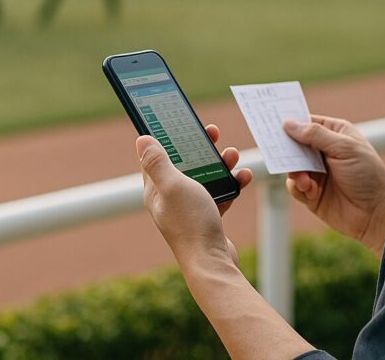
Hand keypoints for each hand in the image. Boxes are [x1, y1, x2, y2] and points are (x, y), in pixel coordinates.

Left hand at [137, 124, 252, 265]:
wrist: (212, 263)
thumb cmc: (191, 224)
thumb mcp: (173, 185)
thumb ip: (158, 162)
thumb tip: (141, 138)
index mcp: (156, 190)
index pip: (158, 156)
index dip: (169, 137)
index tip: (182, 122)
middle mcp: (170, 199)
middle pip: (185, 164)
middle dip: (201, 147)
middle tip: (213, 133)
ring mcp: (189, 209)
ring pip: (206, 177)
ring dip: (221, 164)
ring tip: (233, 156)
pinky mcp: (207, 218)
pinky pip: (220, 193)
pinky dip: (232, 184)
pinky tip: (243, 177)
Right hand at [284, 115, 384, 256]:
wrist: (376, 214)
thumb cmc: (368, 176)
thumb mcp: (344, 148)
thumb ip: (315, 135)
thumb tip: (289, 123)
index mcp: (335, 134)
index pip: (307, 122)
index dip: (291, 121)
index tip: (273, 119)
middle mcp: (324, 151)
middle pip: (295, 144)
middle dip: (288, 148)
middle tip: (277, 149)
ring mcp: (317, 172)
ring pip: (291, 165)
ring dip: (295, 171)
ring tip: (305, 179)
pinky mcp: (312, 193)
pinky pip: (294, 186)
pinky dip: (299, 187)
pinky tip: (311, 191)